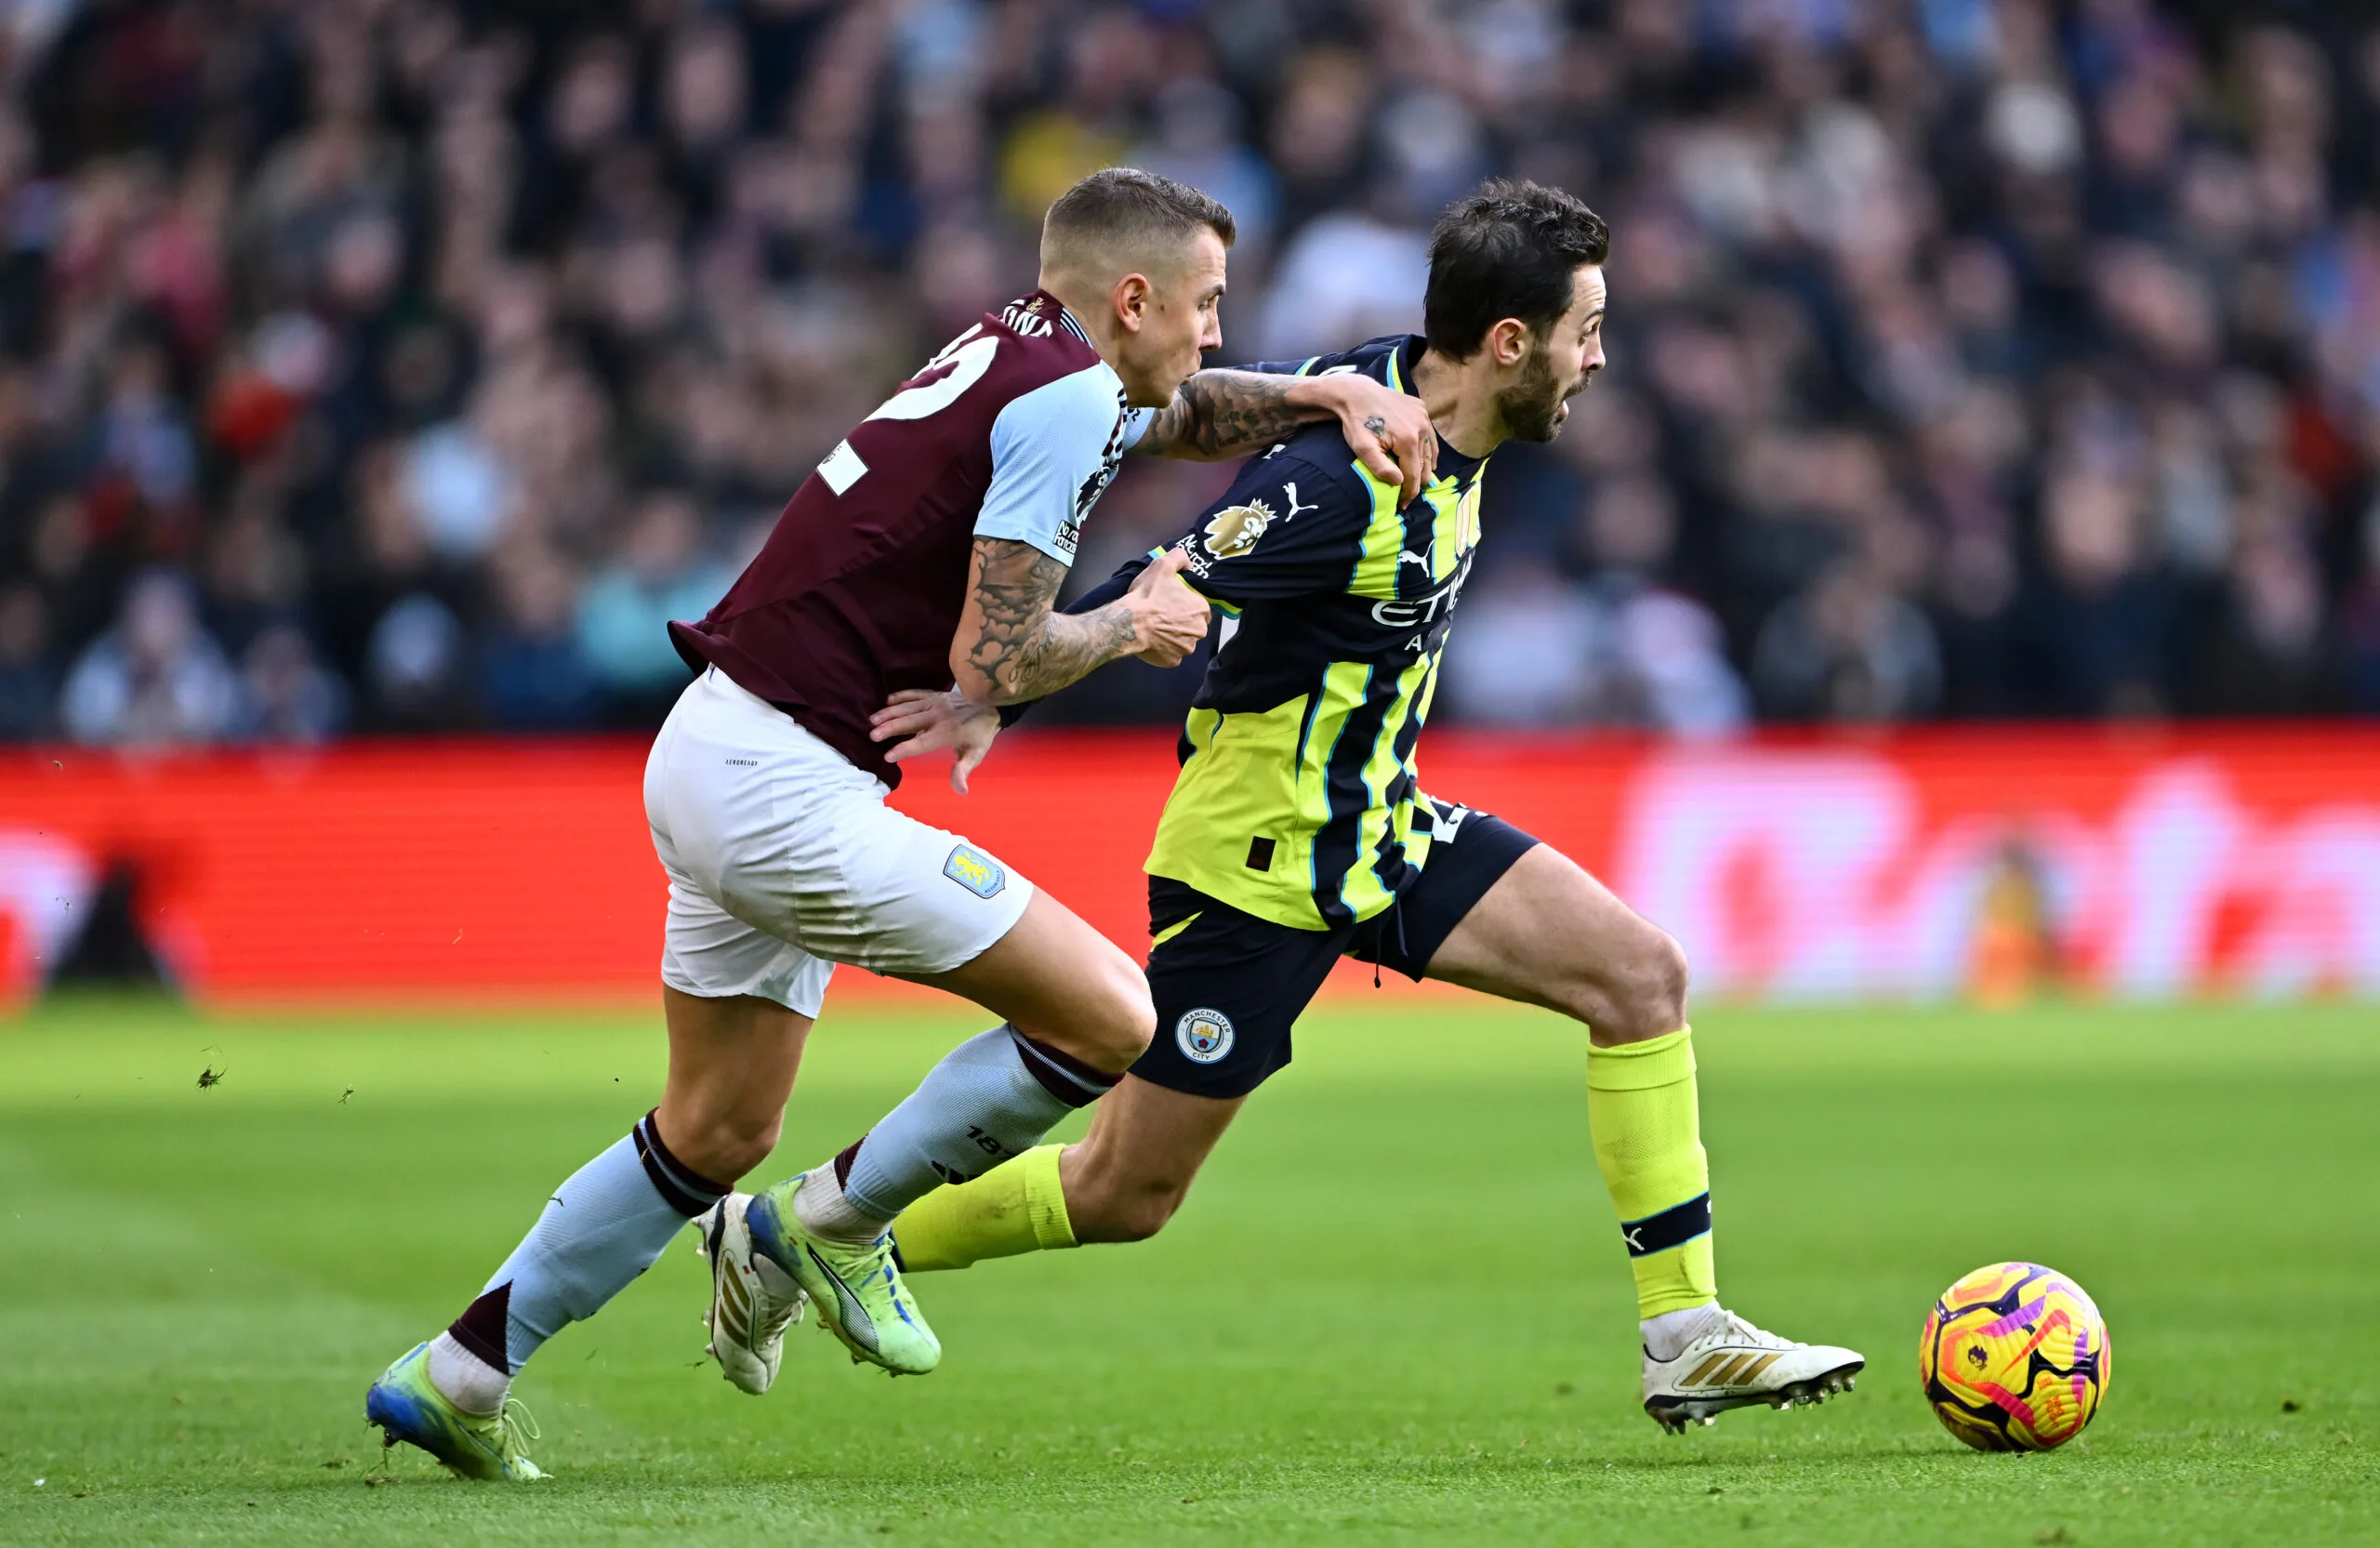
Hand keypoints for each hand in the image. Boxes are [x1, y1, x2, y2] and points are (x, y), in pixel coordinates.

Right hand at [868, 688, 1001, 793]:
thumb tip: (960, 790)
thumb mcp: (976, 754)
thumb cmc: (980, 734)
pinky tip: (887, 700)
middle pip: (909, 722)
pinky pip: (915, 693)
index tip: (887, 756)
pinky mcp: (935, 694)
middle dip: (890, 728)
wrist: (993, 705)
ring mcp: (935, 702)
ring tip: (872, 719)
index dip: (904, 749)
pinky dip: (901, 696)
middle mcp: (938, 715)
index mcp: (946, 732)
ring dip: (889, 713)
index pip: (921, 743)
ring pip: (908, 707)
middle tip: (872, 735)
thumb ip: (963, 770)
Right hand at [1124, 548, 1210, 667]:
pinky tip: (1153, 642)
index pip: (1200, 608)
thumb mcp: (1162, 566)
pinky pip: (1171, 655)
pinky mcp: (1173, 662)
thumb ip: (1179, 558)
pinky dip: (1164, 651)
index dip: (1186, 605)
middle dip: (1181, 623)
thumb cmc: (1149, 595)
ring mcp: (1186, 649)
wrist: (1129, 623)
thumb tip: (1188, 563)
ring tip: (1156, 629)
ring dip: (1173, 637)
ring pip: (1183, 642)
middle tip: (1162, 616)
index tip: (1171, 603)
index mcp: (1201, 609)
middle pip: (1193, 626)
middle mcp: (1199, 631)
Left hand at [1314, 375, 1436, 506]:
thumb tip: (1400, 482)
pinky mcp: (1422, 409)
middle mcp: (1421, 427)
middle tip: (1408, 496)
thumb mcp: (1363, 448)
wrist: (1356, 393)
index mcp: (1408, 440)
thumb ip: (1381, 468)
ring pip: (1430, 450)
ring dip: (1424, 467)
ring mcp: (1423, 416)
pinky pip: (1429, 435)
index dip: (1409, 493)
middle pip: (1424, 464)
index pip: (1414, 475)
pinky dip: (1427, 449)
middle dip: (1417, 482)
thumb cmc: (1356, 422)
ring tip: (1418, 481)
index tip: (1402, 504)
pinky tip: (1426, 460)